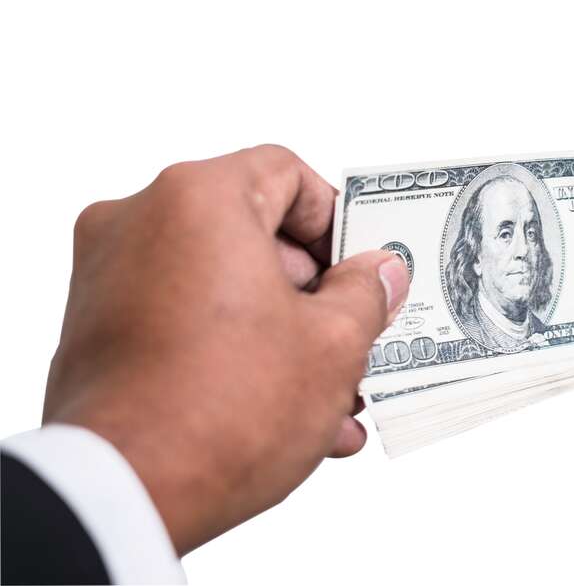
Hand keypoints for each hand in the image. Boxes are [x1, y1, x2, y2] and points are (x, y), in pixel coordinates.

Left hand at [43, 145, 409, 554]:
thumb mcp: (333, 344)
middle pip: (254, 236)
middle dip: (316, 295)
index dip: (337, 220)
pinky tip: (293, 416)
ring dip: (284, 336)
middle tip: (355, 336)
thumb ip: (366, 293)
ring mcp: (111, 279)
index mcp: (197, 200)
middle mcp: (141, 224)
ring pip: (224, 289)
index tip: (363, 266)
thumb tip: (379, 271)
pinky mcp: (99, 331)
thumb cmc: (224, 408)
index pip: (285, 173)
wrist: (123, 495)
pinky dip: (237, 354)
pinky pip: (187, 325)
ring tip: (334, 395)